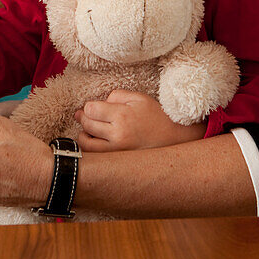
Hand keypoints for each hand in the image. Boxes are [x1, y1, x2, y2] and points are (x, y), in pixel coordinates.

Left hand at [74, 90, 206, 151]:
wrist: (175, 138)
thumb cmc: (157, 116)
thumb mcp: (139, 98)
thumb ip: (116, 95)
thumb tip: (99, 103)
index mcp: (122, 116)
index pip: (90, 109)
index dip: (88, 107)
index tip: (92, 107)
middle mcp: (118, 135)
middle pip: (87, 125)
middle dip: (82, 118)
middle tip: (84, 115)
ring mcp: (117, 152)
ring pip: (86, 144)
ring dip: (83, 135)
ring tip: (89, 130)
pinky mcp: (119, 162)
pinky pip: (96, 157)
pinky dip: (91, 150)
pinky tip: (96, 142)